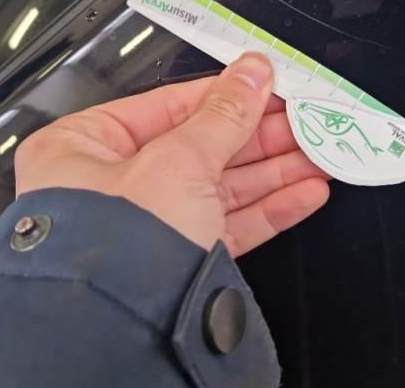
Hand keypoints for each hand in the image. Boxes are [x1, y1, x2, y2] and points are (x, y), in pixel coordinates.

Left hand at [14, 53, 329, 255]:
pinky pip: (230, 224)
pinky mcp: (180, 259)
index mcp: (86, 148)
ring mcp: (149, 225)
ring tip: (318, 153)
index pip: (167, 105)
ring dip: (275, 170)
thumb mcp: (179, 160)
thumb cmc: (119, 243)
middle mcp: (112, 186)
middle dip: (260, 135)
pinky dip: (270, 209)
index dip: (225, 93)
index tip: (266, 84)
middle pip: (201, 146)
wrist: (125, 332)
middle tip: (303, 119)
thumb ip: (224, 115)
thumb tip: (252, 73)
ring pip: (222, 187)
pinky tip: (305, 192)